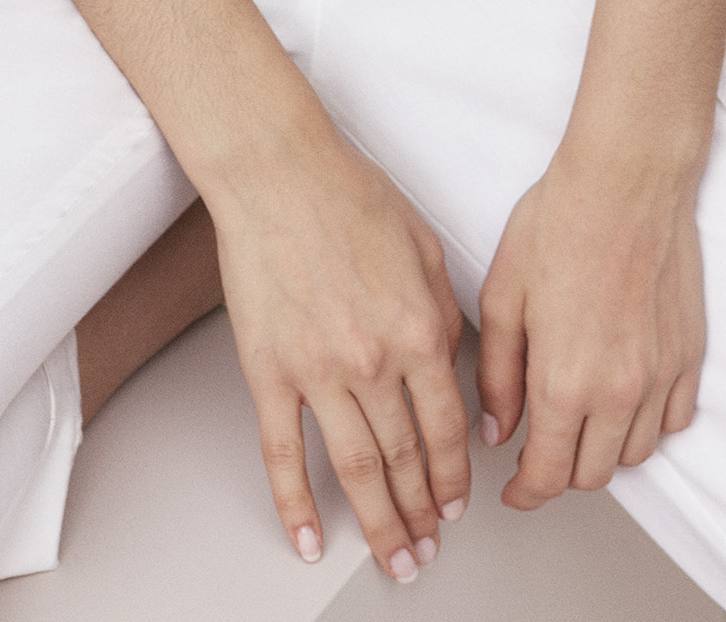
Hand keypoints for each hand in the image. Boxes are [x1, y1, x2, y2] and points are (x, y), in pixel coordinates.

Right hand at [210, 125, 470, 580]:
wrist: (278, 171)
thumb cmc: (348, 193)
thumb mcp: (425, 247)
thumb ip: (444, 312)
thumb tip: (452, 362)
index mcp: (419, 330)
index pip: (448, 429)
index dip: (455, 477)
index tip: (456, 504)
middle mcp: (374, 360)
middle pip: (405, 460)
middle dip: (422, 514)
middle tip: (427, 547)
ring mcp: (319, 371)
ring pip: (355, 469)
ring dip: (378, 522)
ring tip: (392, 555)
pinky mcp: (270, 371)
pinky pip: (284, 452)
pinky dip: (295, 503)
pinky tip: (308, 536)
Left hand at [477, 136, 705, 503]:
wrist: (626, 178)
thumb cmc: (561, 219)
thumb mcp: (502, 293)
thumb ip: (497, 373)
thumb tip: (499, 428)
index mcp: (562, 380)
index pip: (547, 475)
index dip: (525, 493)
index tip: (516, 490)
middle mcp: (617, 390)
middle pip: (592, 474)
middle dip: (561, 472)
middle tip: (542, 448)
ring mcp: (660, 376)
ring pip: (634, 453)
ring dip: (604, 449)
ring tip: (581, 417)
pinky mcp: (689, 356)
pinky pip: (673, 421)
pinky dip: (647, 423)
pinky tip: (624, 395)